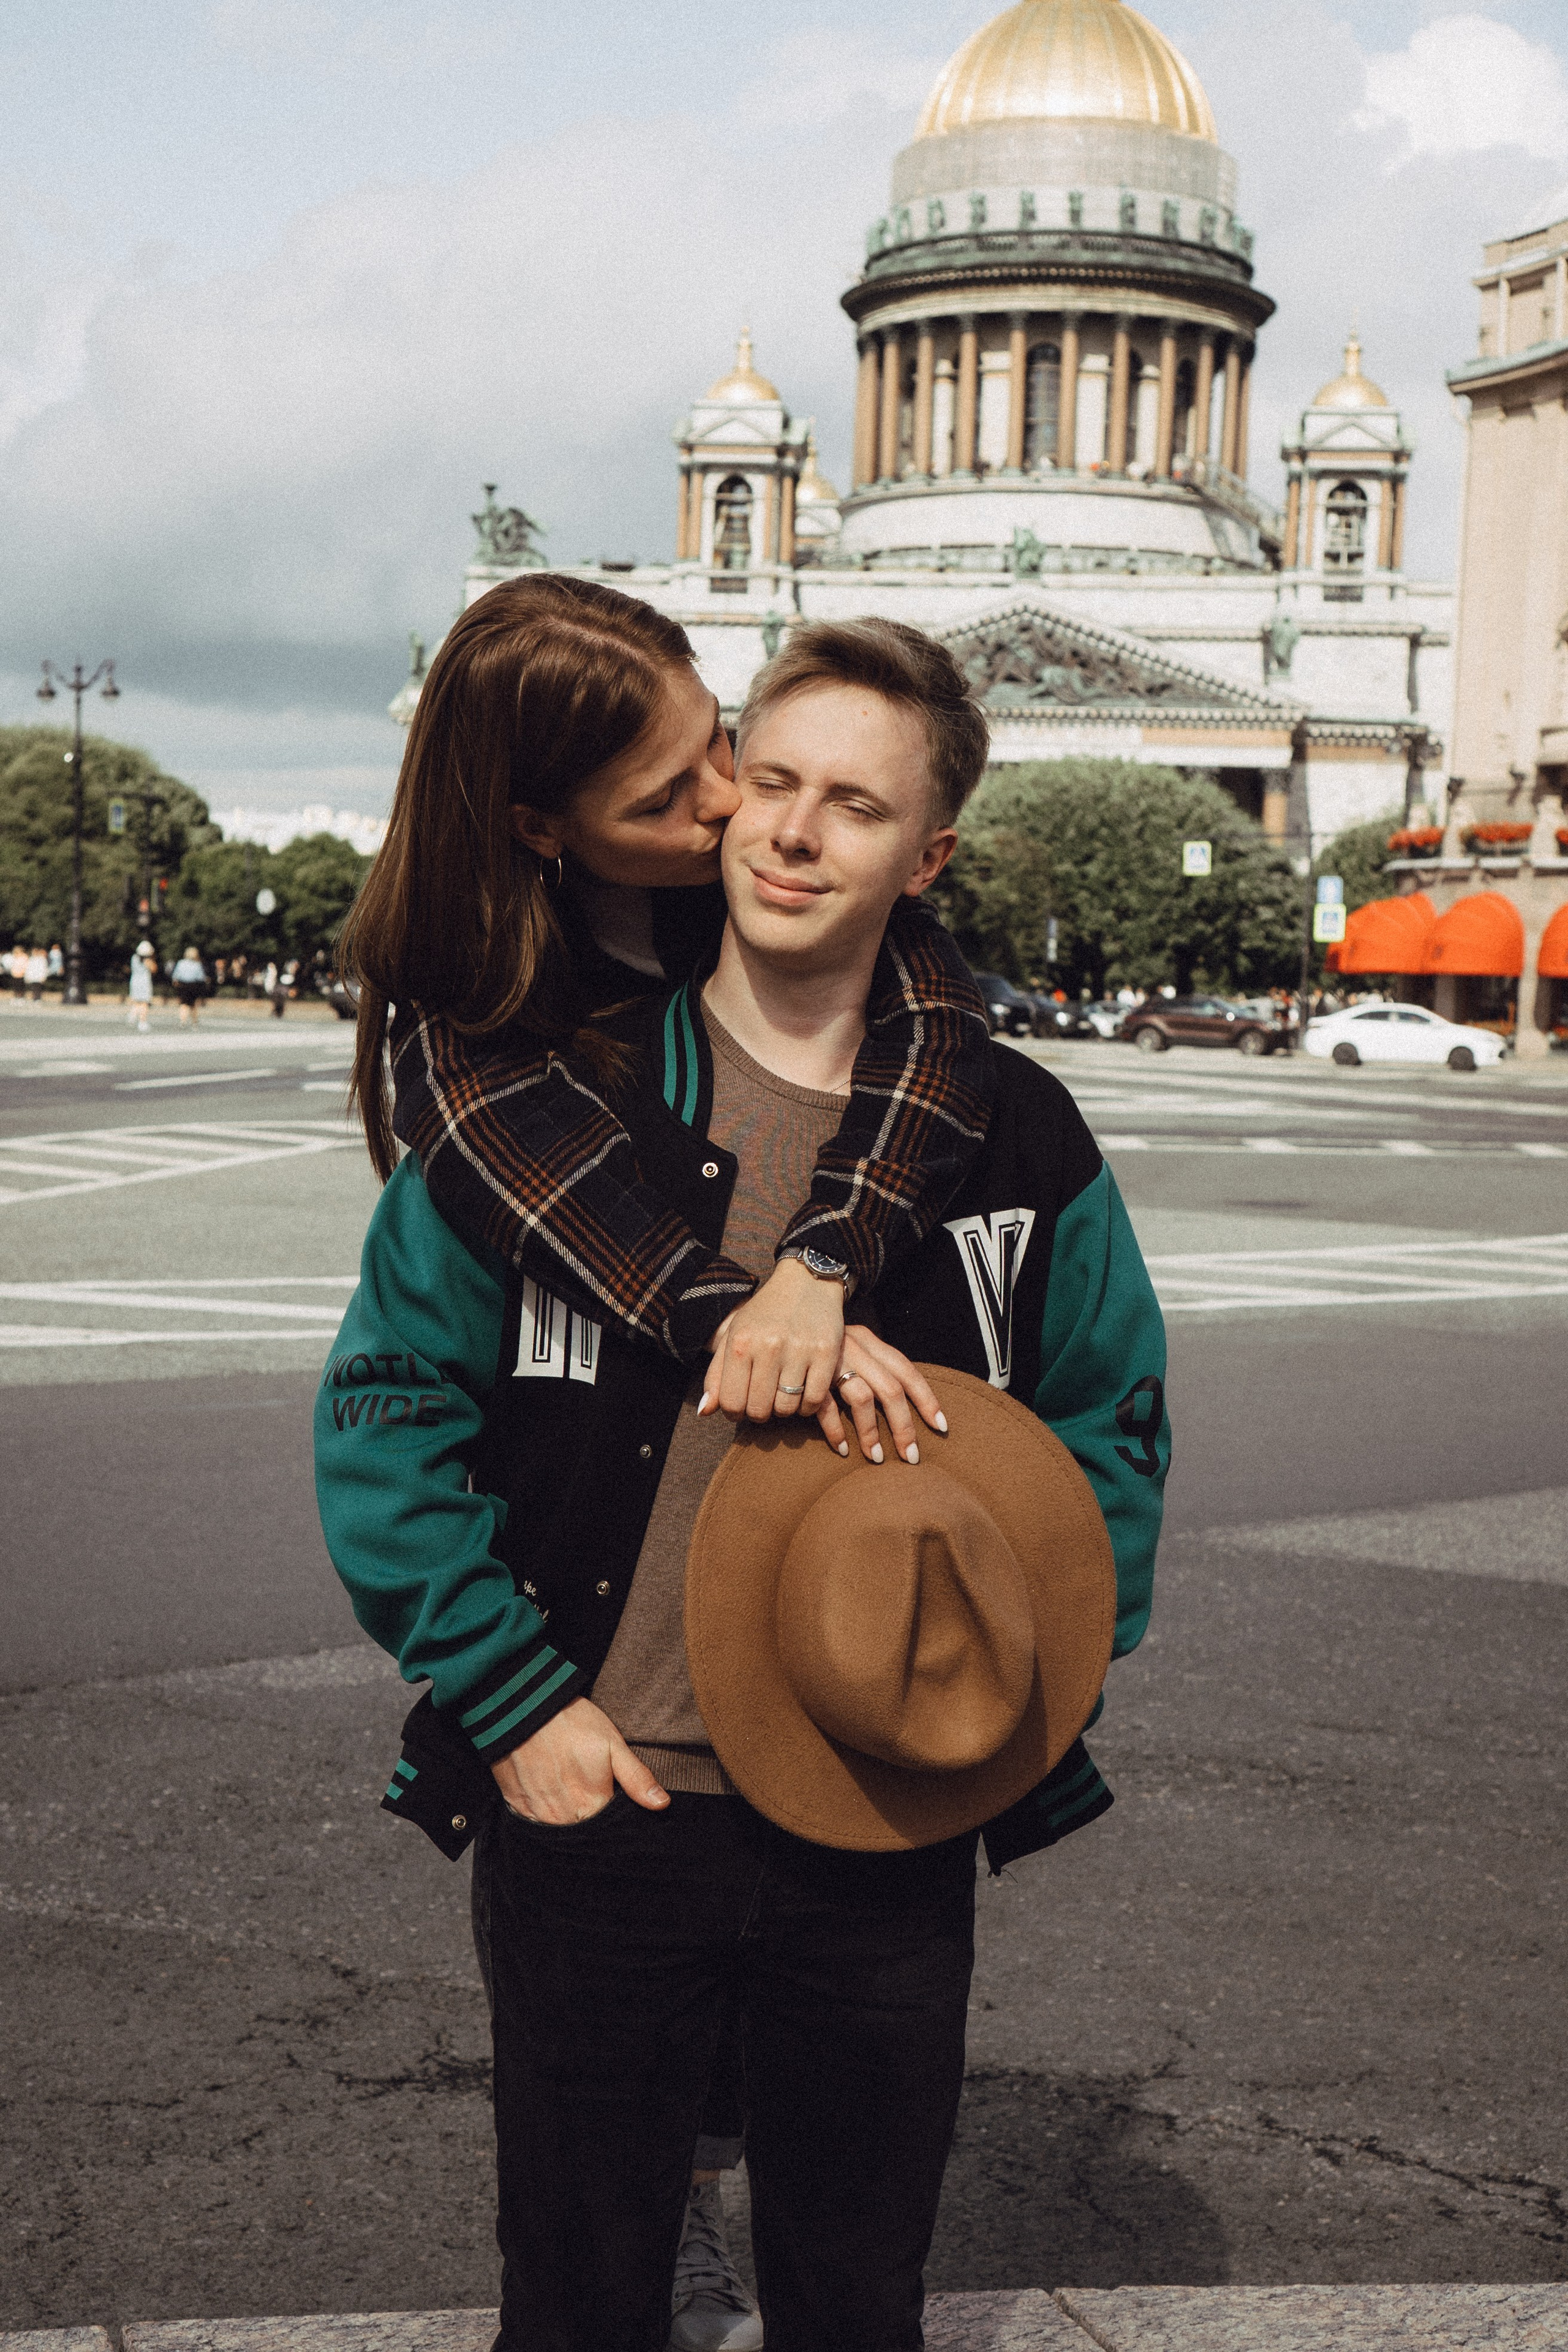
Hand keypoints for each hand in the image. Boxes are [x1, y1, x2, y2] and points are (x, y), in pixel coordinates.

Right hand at [490, 1697, 668, 1824]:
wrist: (523, 1707)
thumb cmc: (571, 1722)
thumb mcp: (612, 1744)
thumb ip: (636, 1778)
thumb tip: (662, 1804)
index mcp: (591, 1805)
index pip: (608, 1826)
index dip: (612, 1813)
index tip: (609, 1795)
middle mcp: (563, 1817)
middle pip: (582, 1829)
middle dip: (589, 1817)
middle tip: (586, 1787)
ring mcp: (537, 1813)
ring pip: (558, 1828)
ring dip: (566, 1816)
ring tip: (567, 1788)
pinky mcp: (516, 1805)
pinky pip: (534, 1821)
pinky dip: (542, 1811)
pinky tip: (547, 1790)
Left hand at [699, 1257, 843, 1427]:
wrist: (806, 1283)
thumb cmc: (765, 1315)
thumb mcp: (734, 1336)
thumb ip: (716, 1375)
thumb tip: (704, 1412)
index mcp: (740, 1343)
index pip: (731, 1403)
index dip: (735, 1413)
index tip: (742, 1407)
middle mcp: (768, 1346)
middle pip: (760, 1410)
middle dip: (760, 1413)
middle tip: (765, 1401)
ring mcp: (799, 1350)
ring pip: (787, 1408)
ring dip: (785, 1409)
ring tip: (784, 1395)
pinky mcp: (826, 1353)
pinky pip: (814, 1400)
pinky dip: (808, 1406)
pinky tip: (804, 1393)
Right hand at [816, 1326, 948, 1465]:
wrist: (780, 1308)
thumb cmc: (818, 1338)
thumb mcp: (850, 1345)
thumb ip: (871, 1367)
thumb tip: (905, 1402)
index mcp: (868, 1339)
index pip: (906, 1369)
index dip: (927, 1399)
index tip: (941, 1426)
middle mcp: (854, 1346)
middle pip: (890, 1389)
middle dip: (905, 1426)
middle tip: (912, 1457)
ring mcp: (830, 1360)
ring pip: (862, 1398)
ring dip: (871, 1433)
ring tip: (878, 1458)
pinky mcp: (806, 1374)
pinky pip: (826, 1406)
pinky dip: (836, 1430)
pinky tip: (842, 1449)